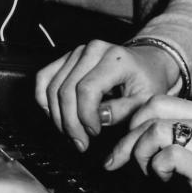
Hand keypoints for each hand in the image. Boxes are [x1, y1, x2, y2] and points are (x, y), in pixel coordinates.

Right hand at [35, 39, 175, 152]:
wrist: (147, 62)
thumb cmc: (148, 81)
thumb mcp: (146, 100)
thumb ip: (122, 111)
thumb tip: (98, 118)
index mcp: (115, 58)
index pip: (87, 90)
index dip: (85, 117)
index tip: (94, 134)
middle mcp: (93, 50)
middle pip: (66, 90)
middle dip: (70, 123)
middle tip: (80, 142)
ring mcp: (77, 52)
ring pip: (52, 87)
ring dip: (57, 116)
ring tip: (71, 133)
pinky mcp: (67, 57)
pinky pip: (44, 77)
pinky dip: (44, 99)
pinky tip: (55, 115)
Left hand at [105, 96, 191, 192]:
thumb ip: (177, 138)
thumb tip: (136, 138)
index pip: (157, 101)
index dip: (132, 121)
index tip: (122, 144)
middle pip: (152, 111)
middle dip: (128, 137)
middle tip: (120, 160)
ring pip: (156, 130)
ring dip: (141, 153)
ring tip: (149, 171)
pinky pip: (168, 154)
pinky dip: (157, 167)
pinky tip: (166, 179)